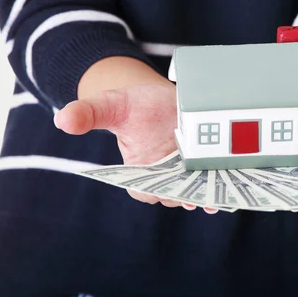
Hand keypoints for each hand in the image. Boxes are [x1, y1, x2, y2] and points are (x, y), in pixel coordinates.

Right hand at [54, 81, 216, 212]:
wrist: (160, 99)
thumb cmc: (132, 104)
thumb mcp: (110, 104)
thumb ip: (88, 113)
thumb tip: (62, 118)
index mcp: (138, 176)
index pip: (147, 192)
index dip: (155, 193)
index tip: (164, 191)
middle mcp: (165, 181)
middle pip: (177, 195)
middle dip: (187, 196)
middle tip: (198, 197)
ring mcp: (189, 176)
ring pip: (199, 190)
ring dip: (209, 193)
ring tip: (219, 194)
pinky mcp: (208, 166)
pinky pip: (216, 180)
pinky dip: (225, 182)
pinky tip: (235, 182)